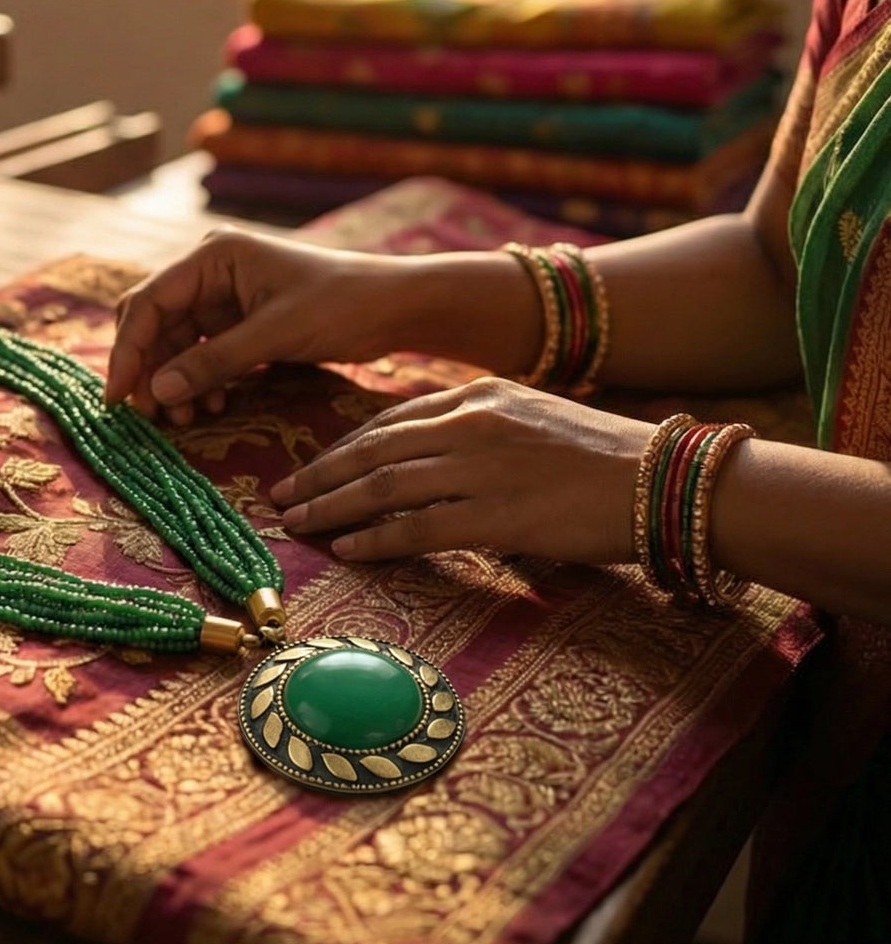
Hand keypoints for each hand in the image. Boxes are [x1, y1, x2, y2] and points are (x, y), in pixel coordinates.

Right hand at [106, 228, 415, 421]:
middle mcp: (211, 271)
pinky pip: (203, 353)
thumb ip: (213, 361)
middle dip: (148, 369)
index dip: (127, 350)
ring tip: (187, 419)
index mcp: (213, 256)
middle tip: (150, 417)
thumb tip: (156, 391)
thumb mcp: (275, 335)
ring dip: (175, 381)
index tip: (118, 397)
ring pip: (176, 343)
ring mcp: (225, 296)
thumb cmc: (341, 305)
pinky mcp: (240, 321)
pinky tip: (213, 404)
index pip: (149, 302)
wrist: (395, 308)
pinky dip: (201, 380)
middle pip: (154, 322)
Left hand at [271, 377, 652, 564]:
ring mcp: (478, 469)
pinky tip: (346, 548)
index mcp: (478, 395)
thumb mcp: (532, 418)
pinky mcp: (494, 516)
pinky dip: (374, 539)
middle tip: (281, 495)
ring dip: (331, 507)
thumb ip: (479, 426)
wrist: (663, 480)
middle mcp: (469, 425)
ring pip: (382, 488)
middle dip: (319, 475)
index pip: (388, 421)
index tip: (312, 466)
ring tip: (297, 523)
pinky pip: (416, 529)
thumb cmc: (604, 456)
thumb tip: (428, 450)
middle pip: (371, 451)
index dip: (342, 448)